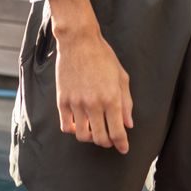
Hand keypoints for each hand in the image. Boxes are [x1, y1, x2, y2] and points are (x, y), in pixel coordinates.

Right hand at [54, 28, 133, 153]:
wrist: (79, 41)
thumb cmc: (103, 56)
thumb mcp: (121, 76)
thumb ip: (126, 102)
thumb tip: (128, 124)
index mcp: (111, 98)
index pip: (117, 132)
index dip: (121, 144)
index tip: (123, 149)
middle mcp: (94, 104)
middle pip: (100, 138)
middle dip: (107, 143)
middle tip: (110, 139)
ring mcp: (76, 103)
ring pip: (82, 136)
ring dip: (90, 138)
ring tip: (94, 130)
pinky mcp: (62, 100)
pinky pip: (66, 126)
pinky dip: (73, 129)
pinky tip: (79, 123)